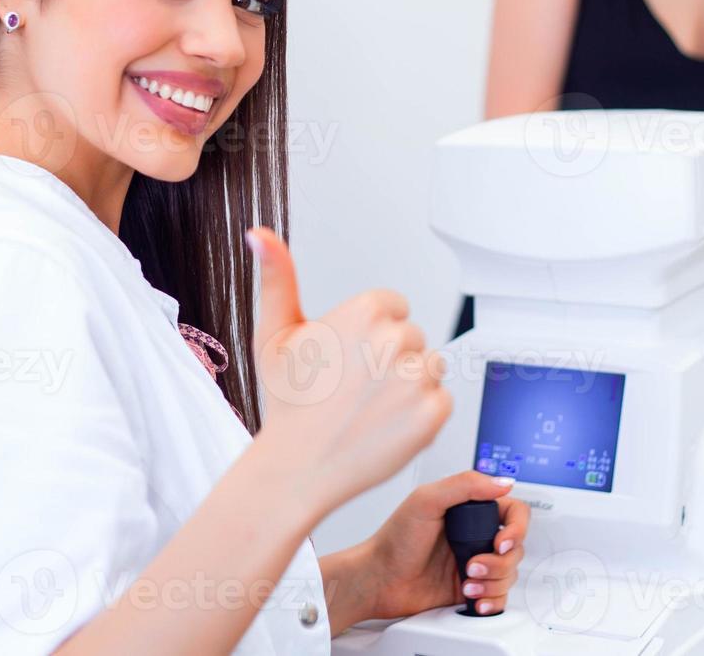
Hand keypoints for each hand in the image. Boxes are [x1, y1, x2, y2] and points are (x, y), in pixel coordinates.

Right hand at [247, 227, 451, 513]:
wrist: (295, 469)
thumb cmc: (287, 405)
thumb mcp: (274, 334)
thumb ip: (277, 277)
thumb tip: (262, 234)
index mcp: (363, 312)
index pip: (394, 307)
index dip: (371, 336)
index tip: (348, 361)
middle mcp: (393, 339)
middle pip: (413, 338)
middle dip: (390, 360)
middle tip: (354, 390)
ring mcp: (414, 378)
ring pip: (430, 368)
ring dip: (409, 387)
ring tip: (370, 409)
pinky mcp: (432, 413)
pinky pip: (442, 401)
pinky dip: (421, 417)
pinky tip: (386, 426)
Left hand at [361, 471, 529, 619]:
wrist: (378, 580)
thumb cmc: (394, 540)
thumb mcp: (425, 501)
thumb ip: (465, 485)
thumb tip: (503, 482)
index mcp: (468, 510)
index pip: (513, 511)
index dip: (517, 528)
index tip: (501, 542)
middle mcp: (474, 535)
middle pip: (516, 548)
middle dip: (500, 562)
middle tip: (473, 566)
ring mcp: (474, 563)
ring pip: (509, 574)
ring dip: (493, 582)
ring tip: (467, 583)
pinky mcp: (471, 588)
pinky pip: (498, 597)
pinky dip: (492, 602)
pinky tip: (474, 599)